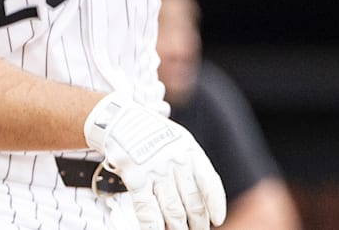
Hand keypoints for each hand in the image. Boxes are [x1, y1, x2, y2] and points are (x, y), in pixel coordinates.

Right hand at [85, 91, 226, 229]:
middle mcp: (176, 161)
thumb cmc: (152, 133)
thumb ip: (191, 161)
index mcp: (191, 150)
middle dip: (197, 222)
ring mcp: (156, 170)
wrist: (120, 119)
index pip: (209, 182)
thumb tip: (204, 192)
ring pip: (172, 209)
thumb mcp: (178, 138)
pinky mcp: (135, 178)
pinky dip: (152, 225)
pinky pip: (147, 208)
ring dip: (178, 227)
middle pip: (192, 201)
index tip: (217, 220)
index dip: (215, 204)